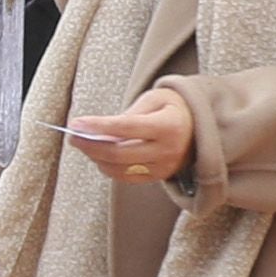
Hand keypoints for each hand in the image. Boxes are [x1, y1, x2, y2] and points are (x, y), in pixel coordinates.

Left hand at [61, 90, 192, 188]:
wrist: (203, 126)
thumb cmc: (175, 107)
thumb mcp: (156, 98)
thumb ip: (130, 113)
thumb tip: (100, 130)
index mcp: (170, 126)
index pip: (126, 128)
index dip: (98, 126)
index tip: (76, 123)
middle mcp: (168, 150)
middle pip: (119, 153)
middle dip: (90, 145)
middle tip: (73, 136)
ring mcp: (164, 167)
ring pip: (119, 169)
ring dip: (96, 157)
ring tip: (84, 144)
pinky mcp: (159, 177)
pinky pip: (126, 177)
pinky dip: (108, 167)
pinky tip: (99, 155)